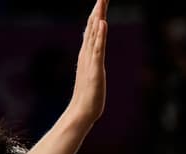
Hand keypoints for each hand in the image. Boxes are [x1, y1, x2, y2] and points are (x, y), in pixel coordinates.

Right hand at [68, 0, 107, 123]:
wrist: (83, 111)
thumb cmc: (89, 94)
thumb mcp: (93, 72)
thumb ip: (92, 61)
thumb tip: (93, 54)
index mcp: (87, 52)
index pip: (92, 28)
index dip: (97, 13)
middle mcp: (87, 52)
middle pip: (92, 26)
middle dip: (98, 9)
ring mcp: (90, 59)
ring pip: (95, 34)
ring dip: (98, 16)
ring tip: (101, 1)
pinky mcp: (95, 68)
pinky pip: (98, 49)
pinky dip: (100, 35)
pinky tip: (102, 23)